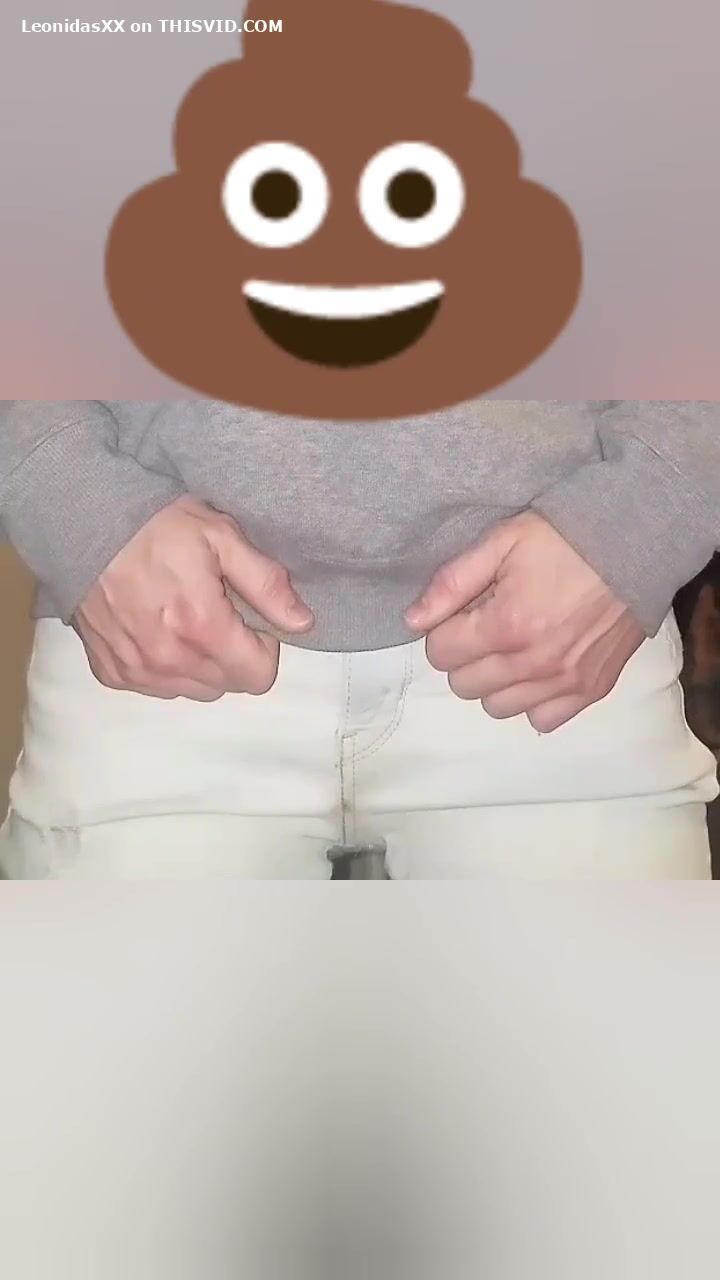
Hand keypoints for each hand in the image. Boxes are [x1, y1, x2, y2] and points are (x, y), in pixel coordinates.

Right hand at [73, 496, 313, 700]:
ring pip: (192, 690)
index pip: (258, 676)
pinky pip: (154, 687)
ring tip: (184, 619)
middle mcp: (169, 659)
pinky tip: (155, 629)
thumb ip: (267, 584)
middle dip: (232, 655)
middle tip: (216, 612)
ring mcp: (136, 670)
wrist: (86, 521)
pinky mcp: (110, 671)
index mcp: (203, 628)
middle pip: (226, 685)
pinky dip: (162, 667)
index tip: (249, 620)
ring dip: (199, 664)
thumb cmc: (158, 524)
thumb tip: (303, 622)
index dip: (263, 649)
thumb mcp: (223, 537)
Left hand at [405, 512, 645, 731]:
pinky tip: (539, 669)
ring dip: (495, 681)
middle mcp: (533, 663)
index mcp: (506, 625)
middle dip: (466, 656)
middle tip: (488, 626)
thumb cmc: (563, 538)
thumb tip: (411, 622)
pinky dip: (533, 700)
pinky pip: (541, 720)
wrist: (635, 544)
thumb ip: (451, 583)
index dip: (445, 631)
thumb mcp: (500, 542)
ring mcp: (564, 682)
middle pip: (464, 685)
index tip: (465, 613)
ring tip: (514, 648)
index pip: (440, 654)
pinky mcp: (590, 690)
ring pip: (497, 707)